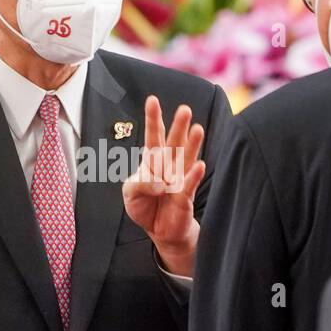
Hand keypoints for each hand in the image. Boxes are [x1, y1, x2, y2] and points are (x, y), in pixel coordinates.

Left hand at [122, 95, 205, 275]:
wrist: (160, 230)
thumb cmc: (145, 206)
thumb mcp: (130, 193)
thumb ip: (138, 184)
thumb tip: (158, 182)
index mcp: (152, 161)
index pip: (153, 136)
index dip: (153, 119)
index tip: (152, 100)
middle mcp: (168, 166)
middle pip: (173, 142)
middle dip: (178, 126)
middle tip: (184, 109)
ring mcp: (178, 179)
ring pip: (186, 158)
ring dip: (192, 144)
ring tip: (198, 129)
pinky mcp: (185, 196)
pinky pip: (189, 184)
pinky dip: (194, 175)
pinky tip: (200, 165)